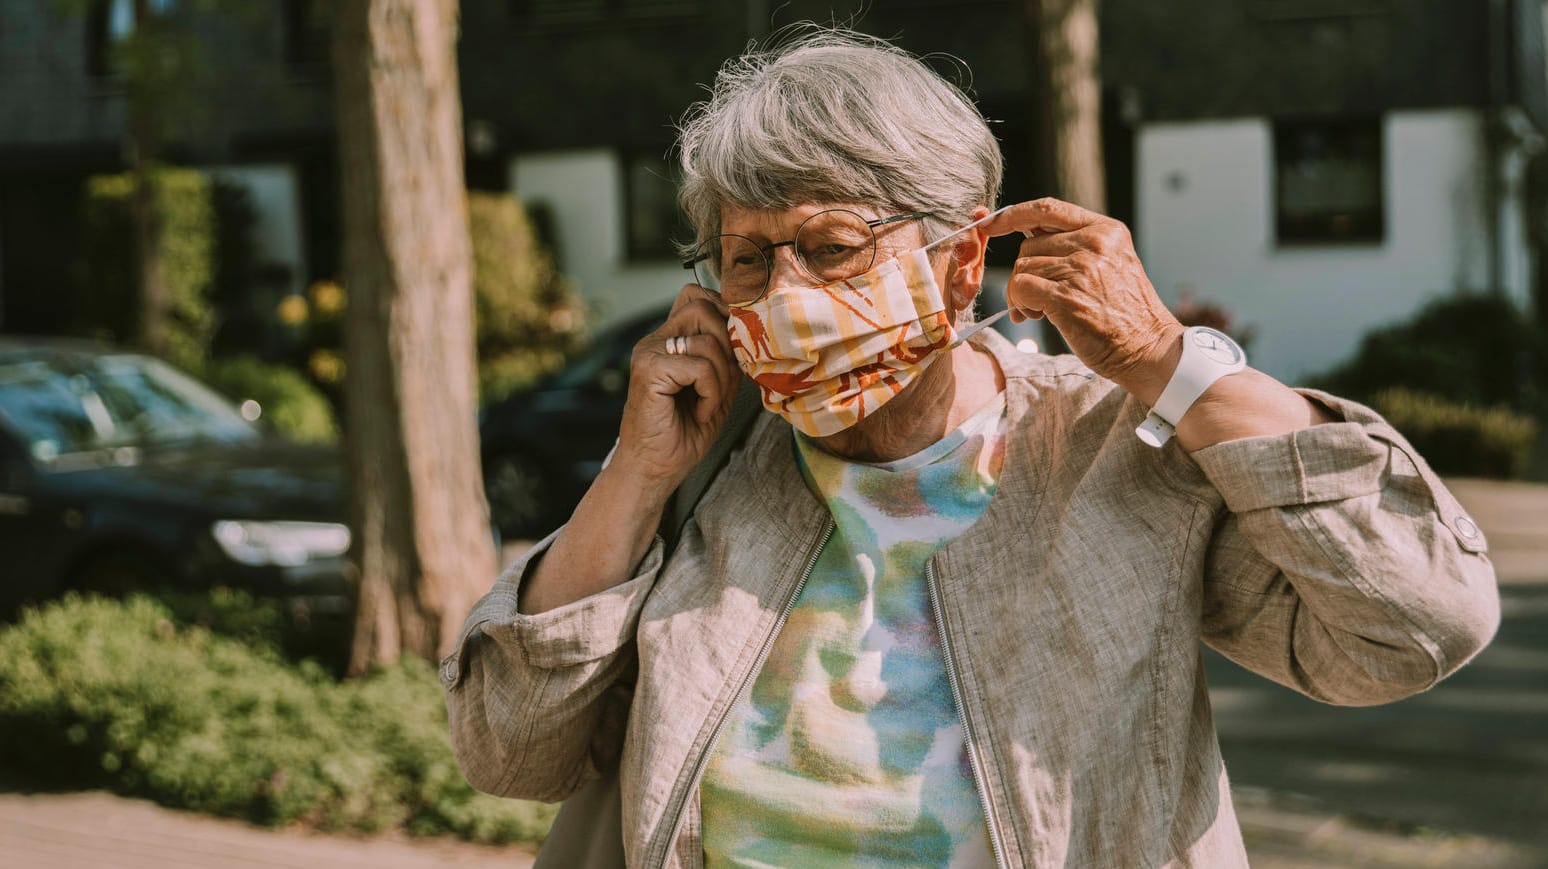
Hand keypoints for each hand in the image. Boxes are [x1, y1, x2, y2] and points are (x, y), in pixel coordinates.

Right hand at [608, 284, 741, 501]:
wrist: (653, 470)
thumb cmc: (682, 435)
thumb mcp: (717, 389)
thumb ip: (726, 358)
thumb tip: (749, 330)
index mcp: (667, 340)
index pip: (695, 296)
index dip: (721, 311)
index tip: (734, 349)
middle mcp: (654, 340)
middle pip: (703, 308)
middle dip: (727, 345)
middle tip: (724, 382)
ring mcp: (648, 353)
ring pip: (706, 340)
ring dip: (721, 377)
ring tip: (710, 403)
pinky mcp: (648, 370)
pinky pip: (700, 367)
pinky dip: (711, 392)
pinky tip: (701, 411)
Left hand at [982, 198, 1183, 403]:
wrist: (1149, 348)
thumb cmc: (1125, 313)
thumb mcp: (1111, 264)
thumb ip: (1076, 246)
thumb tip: (1027, 236)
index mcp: (1105, 231)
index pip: (1048, 208)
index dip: (1012, 214)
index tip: (990, 223)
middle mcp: (1094, 244)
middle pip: (1028, 245)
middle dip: (1023, 273)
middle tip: (1034, 299)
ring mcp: (1081, 269)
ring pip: (1022, 268)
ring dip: (1021, 294)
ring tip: (1041, 311)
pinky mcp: (1067, 297)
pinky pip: (1020, 288)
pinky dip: (1020, 304)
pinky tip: (1035, 316)